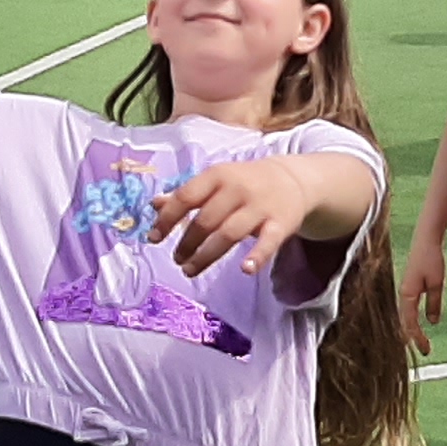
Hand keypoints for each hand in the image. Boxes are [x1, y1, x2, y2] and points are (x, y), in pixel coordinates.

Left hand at [153, 158, 312, 278]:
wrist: (293, 179)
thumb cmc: (245, 182)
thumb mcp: (216, 181)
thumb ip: (187, 194)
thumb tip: (154, 204)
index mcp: (217, 175)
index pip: (186, 197)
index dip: (167, 219)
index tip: (153, 239)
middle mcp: (237, 188)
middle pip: (206, 220)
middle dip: (187, 243)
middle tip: (177, 260)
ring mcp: (259, 206)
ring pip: (229, 233)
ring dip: (206, 255)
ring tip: (189, 270)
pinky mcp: (280, 223)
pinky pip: (268, 241)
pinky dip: (257, 255)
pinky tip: (245, 269)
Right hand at [398, 233, 446, 356]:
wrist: (426, 238)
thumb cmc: (431, 258)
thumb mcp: (437, 283)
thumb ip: (434, 303)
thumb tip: (433, 322)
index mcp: (408, 295)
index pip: (410, 323)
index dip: (417, 338)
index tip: (426, 350)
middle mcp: (403, 294)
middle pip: (404, 322)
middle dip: (412, 338)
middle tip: (424, 351)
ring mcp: (405, 290)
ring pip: (406, 316)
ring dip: (412, 330)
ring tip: (420, 342)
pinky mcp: (409, 286)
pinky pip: (408, 309)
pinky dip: (412, 320)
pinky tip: (418, 324)